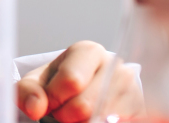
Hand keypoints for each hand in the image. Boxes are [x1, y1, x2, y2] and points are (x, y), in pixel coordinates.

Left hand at [16, 41, 142, 122]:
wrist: (87, 90)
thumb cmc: (60, 85)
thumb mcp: (38, 82)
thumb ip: (28, 91)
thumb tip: (35, 107)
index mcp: (88, 52)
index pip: (71, 80)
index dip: (53, 99)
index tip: (49, 103)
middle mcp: (115, 67)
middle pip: (85, 106)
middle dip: (66, 116)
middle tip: (63, 112)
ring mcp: (132, 90)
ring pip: (100, 120)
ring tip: (78, 116)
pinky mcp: (140, 110)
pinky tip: (94, 119)